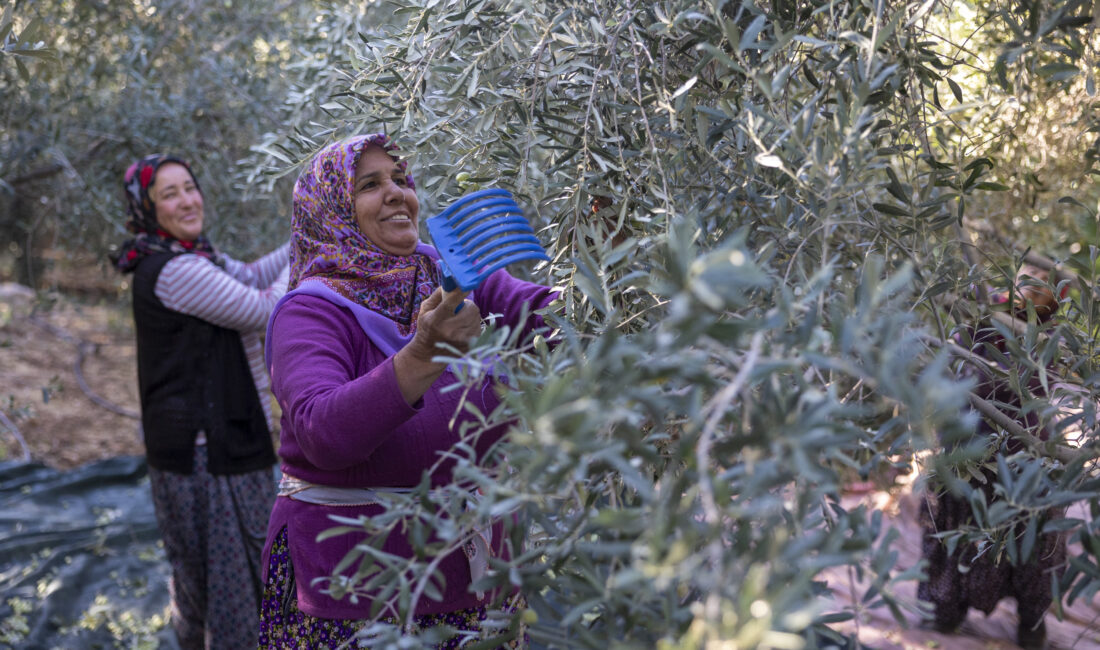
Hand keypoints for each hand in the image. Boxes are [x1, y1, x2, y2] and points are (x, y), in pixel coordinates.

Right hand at [394, 288, 481, 404]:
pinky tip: (463, 329)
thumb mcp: (425, 310)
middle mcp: (449, 330)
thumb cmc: (427, 328)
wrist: (428, 355)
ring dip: (470, 316)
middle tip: (459, 309)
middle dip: (467, 306)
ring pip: (476, 317)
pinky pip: (479, 327)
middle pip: (471, 309)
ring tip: (459, 321)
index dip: (461, 291)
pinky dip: (473, 325)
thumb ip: (437, 295)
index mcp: (436, 319)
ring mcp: (461, 340)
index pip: (451, 302)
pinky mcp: (470, 346)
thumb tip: (451, 282)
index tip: (466, 284)